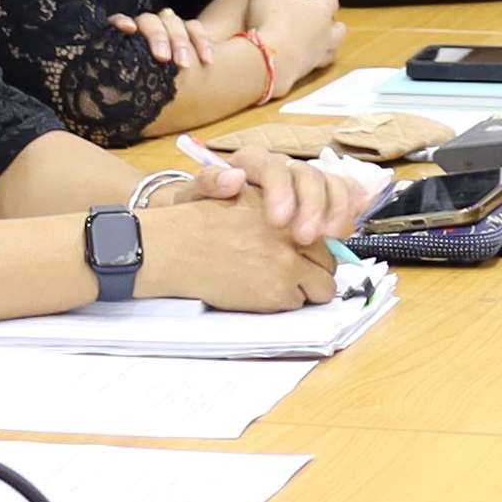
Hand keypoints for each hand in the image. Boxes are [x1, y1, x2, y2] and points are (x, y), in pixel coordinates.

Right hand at [131, 180, 345, 312]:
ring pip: (320, 287)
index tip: (307, 255)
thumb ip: (275, 206)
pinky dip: (285, 303)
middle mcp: (294, 233)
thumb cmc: (199, 222)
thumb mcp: (240, 197)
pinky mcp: (277, 291)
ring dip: (305, 289)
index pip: (323, 232)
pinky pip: (298, 304)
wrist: (174, 248)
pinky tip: (262, 294)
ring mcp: (289, 264)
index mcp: (287, 206)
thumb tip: (308, 226)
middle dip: (315, 270)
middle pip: (327, 262)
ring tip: (279, 286)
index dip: (315, 247)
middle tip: (294, 274)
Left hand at [169, 142, 387, 253]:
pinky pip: (342, 193)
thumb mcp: (191, 197)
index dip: (281, 190)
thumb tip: (233, 178)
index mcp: (252, 163)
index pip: (272, 166)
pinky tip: (351, 224)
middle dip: (312, 204)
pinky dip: (351, 204)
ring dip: (335, 208)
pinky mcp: (318, 200)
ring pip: (329, 182)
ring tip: (333, 235)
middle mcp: (281, 168)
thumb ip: (208, 183)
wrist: (200, 222)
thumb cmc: (199, 210)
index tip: (279, 221)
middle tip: (306, 237)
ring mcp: (301, 183)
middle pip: (307, 174)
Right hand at [224, 0, 345, 100]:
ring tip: (323, 44)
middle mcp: (324, 34)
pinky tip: (302, 61)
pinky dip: (311, 62)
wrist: (267, 60)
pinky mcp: (305, 73)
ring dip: (329, 46)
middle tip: (329, 20)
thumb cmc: (272, 20)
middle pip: (339, 29)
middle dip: (335, 24)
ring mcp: (317, 56)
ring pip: (332, 51)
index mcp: (320, 10)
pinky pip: (314, 67)